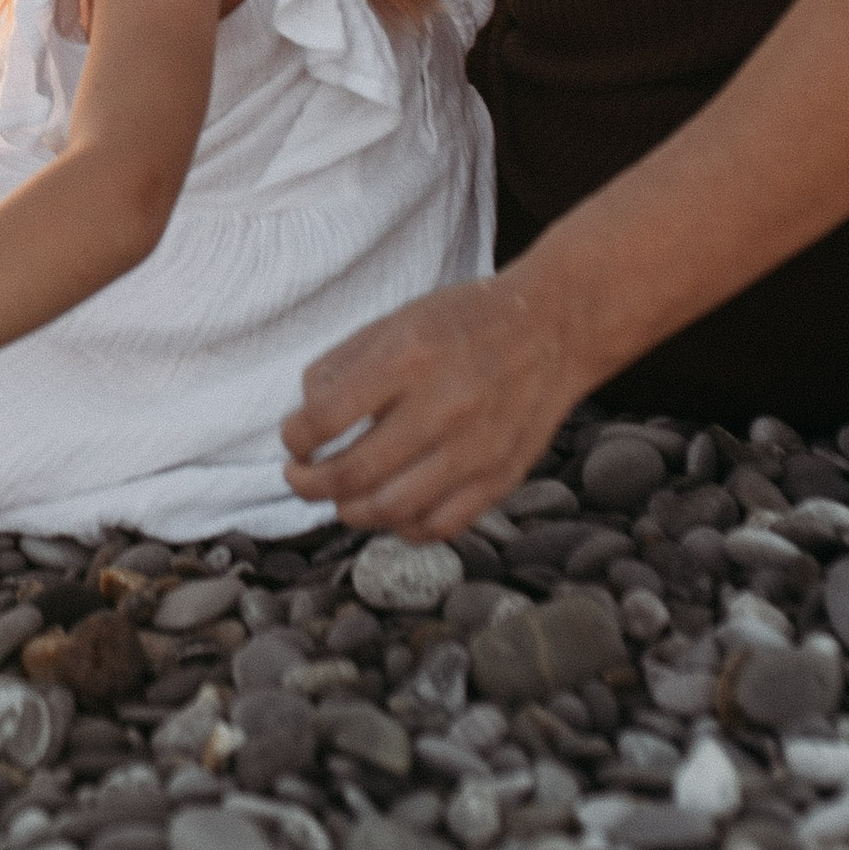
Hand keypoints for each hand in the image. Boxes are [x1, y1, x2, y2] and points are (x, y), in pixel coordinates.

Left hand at [280, 264, 588, 537]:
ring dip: (350, 511)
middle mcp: (443, 406)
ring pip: (392, 510)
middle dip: (310, 483)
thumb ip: (342, 365)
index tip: (294, 438)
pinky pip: (440, 526)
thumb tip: (304, 416)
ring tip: (340, 498)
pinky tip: (390, 510)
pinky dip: (404, 528)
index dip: (295, 437)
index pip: (325, 417)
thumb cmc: (463, 322)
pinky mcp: (501, 477)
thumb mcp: (395, 321)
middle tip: (300, 478)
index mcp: (408, 358)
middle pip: (353, 473)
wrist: (554, 328)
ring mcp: (476, 449)